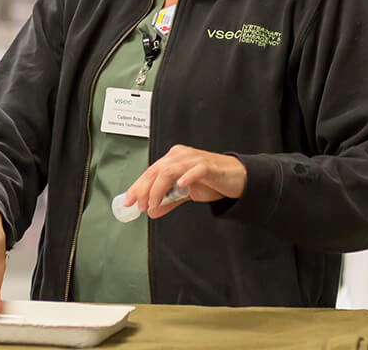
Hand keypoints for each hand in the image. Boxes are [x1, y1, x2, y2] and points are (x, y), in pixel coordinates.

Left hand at [124, 144, 246, 219]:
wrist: (238, 177)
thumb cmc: (212, 180)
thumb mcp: (186, 193)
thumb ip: (169, 200)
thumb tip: (152, 211)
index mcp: (173, 159)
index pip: (150, 171)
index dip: (138, 186)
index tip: (129, 201)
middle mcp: (181, 156)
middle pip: (156, 170)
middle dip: (144, 189)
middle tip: (140, 205)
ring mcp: (194, 159)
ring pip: (170, 170)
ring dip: (159, 188)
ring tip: (154, 203)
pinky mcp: (209, 166)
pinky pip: (196, 169)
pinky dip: (187, 176)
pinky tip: (181, 185)